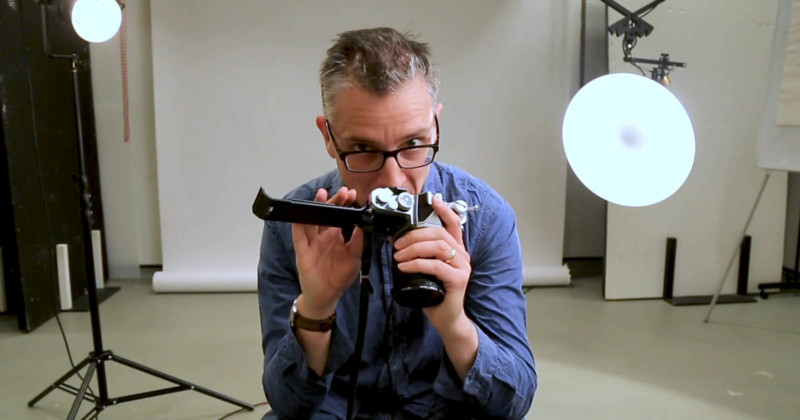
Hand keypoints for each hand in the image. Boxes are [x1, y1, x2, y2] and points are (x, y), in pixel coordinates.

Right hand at [292, 187, 362, 318]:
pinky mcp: (303, 252)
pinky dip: (298, 226)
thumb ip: (358, 242)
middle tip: (343, 192)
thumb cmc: (339, 277)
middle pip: (326, 214)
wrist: (325, 296)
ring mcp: (312, 243)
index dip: (345, 205)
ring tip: (322, 194)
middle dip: (334, 201)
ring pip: (312, 220)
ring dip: (316, 207)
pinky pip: (299, 237)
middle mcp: (324, 237)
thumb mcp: (354, 259)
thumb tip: (363, 225)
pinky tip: (300, 215)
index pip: (340, 216)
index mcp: (336, 237)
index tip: (352, 195)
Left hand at [393, 196, 471, 333]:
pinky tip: (404, 266)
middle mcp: (462, 255)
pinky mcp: (458, 280)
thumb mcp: (426, 269)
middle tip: (397, 244)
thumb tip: (398, 240)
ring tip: (398, 255)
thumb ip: (420, 254)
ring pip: (438, 247)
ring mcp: (462, 267)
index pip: (454, 223)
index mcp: (456, 249)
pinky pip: (436, 265)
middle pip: (440, 234)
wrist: (447, 319)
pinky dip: (417, 263)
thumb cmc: (435, 293)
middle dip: (415, 235)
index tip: (433, 200)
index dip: (444, 210)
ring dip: (414, 248)